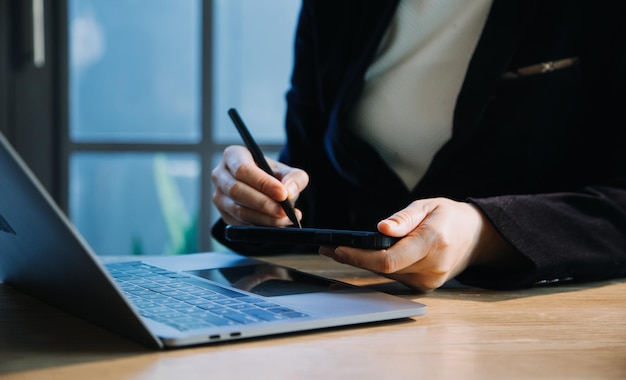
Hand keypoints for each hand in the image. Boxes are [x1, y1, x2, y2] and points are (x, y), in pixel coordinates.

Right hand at [211, 145, 308, 225]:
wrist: (266, 190)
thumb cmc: (273, 176)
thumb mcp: (288, 172)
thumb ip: (294, 178)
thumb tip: (288, 191)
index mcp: (233, 155)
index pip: (243, 169)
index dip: (263, 183)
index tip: (282, 194)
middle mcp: (220, 175)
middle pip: (237, 190)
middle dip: (263, 203)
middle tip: (284, 211)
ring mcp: (219, 196)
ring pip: (238, 210)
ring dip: (264, 218)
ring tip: (286, 219)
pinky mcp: (223, 214)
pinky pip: (239, 223)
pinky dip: (259, 226)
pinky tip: (276, 225)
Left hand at [319, 197, 518, 291]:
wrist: (475, 236)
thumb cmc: (449, 216)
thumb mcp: (428, 206)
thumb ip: (404, 218)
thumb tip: (381, 228)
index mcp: (433, 243)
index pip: (388, 259)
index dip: (359, 256)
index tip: (337, 248)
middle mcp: (431, 267)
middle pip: (382, 269)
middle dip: (353, 258)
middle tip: (327, 247)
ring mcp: (429, 281)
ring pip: (386, 274)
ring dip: (362, 263)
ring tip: (338, 249)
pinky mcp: (425, 286)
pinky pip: (395, 276)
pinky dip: (378, 267)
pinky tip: (363, 257)